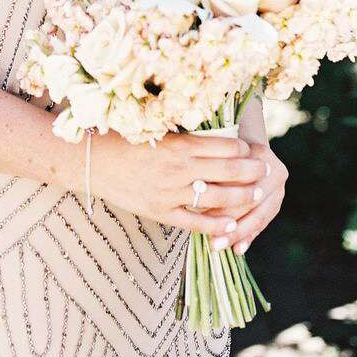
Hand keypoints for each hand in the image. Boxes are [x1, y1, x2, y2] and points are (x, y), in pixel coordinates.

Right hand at [87, 129, 268, 237]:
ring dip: (241, 198)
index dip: (242, 149)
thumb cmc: (123, 139)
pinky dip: (216, 225)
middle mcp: (179, 169)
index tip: (251, 150)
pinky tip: (232, 226)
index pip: (224, 147)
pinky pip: (195, 222)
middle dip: (252, 172)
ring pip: (217, 198)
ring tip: (256, 195)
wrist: (91, 162)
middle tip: (265, 171)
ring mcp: (170, 193)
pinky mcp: (161, 211)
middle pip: (228, 172)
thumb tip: (214, 134)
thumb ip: (184, 135)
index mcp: (179, 144)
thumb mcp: (155, 129)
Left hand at [209, 141, 287, 255]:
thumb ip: (214, 170)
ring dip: (237, 235)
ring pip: (258, 217)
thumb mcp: (219, 153)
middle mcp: (275, 172)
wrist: (246, 147)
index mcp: (261, 156)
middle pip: (251, 203)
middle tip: (210, 240)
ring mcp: (279, 189)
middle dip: (229, 223)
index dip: (221, 200)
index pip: (241, 184)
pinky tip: (237, 250)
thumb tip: (197, 191)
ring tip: (218, 246)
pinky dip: (248, 237)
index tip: (200, 216)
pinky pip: (262, 224)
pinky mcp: (277, 203)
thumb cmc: (224, 149)